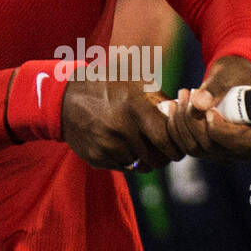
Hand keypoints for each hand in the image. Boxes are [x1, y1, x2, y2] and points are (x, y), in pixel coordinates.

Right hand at [62, 79, 182, 172]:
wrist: (65, 99)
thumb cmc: (108, 87)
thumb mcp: (135, 83)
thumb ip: (160, 100)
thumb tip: (184, 114)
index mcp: (135, 108)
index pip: (167, 140)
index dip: (175, 147)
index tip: (178, 148)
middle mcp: (122, 129)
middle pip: (155, 158)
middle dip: (164, 157)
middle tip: (166, 153)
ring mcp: (108, 146)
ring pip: (140, 165)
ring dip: (145, 160)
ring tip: (143, 147)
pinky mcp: (97, 158)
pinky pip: (122, 167)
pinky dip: (127, 161)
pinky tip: (123, 147)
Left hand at [161, 55, 250, 161]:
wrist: (231, 79)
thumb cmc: (237, 74)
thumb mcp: (229, 75)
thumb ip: (216, 87)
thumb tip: (199, 102)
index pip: (243, 142)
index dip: (221, 131)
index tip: (209, 112)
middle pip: (215, 146)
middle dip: (194, 120)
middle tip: (187, 93)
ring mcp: (232, 152)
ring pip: (198, 148)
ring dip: (182, 122)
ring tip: (181, 95)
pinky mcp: (213, 152)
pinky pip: (189, 147)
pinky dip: (177, 128)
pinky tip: (175, 106)